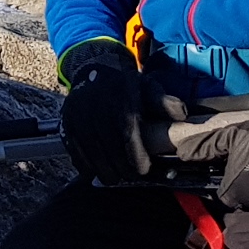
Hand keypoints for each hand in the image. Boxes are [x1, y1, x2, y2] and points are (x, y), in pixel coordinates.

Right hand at [59, 40, 170, 181]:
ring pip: (92, 153)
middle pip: (110, 148)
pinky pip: (76, 151)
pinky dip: (86, 165)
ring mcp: (79, 116)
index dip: (136, 156)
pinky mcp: (67, 123)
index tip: (143, 170)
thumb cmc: (124, 86)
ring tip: (115, 178)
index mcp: (120, 98)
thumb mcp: (147, 86)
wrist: (91, 70)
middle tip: (131, 177)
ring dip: (105, 171)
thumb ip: (164, 102)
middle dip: (122, 168)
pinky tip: (96, 171)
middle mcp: (96, 107)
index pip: (127, 133)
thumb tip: (181, 117)